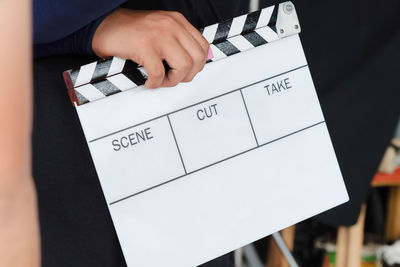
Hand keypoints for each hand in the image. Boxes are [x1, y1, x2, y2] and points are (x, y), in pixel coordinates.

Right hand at [92, 8, 209, 88]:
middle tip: (173, 79)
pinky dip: (155, 83)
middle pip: (197, 58)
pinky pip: (159, 74)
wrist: (104, 26)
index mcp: (177, 21)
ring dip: (172, 80)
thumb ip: (177, 42)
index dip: (197, 65)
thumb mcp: (161, 30)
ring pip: (183, 66)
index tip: (186, 72)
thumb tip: (192, 65)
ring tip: (160, 80)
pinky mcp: (144, 46)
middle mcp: (171, 25)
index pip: (203, 47)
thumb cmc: (131, 32)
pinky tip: (148, 81)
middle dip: (188, 75)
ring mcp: (158, 35)